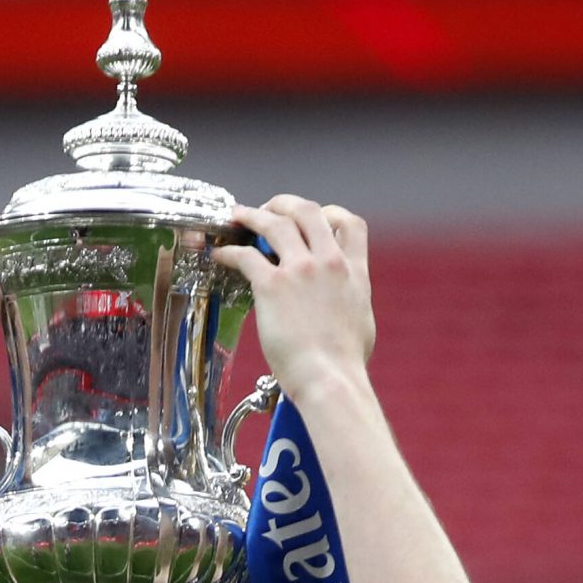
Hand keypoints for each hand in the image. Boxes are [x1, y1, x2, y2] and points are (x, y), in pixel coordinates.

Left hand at [214, 196, 375, 408]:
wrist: (331, 379)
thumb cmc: (345, 363)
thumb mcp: (362, 321)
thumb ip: (351, 300)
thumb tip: (344, 302)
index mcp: (354, 271)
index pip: (350, 223)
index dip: (330, 213)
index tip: (314, 219)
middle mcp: (329, 262)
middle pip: (308, 211)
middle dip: (285, 203)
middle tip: (270, 208)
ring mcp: (300, 270)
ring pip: (274, 222)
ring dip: (252, 214)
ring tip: (237, 215)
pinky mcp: (272, 286)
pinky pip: (245, 256)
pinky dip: (229, 252)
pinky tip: (220, 255)